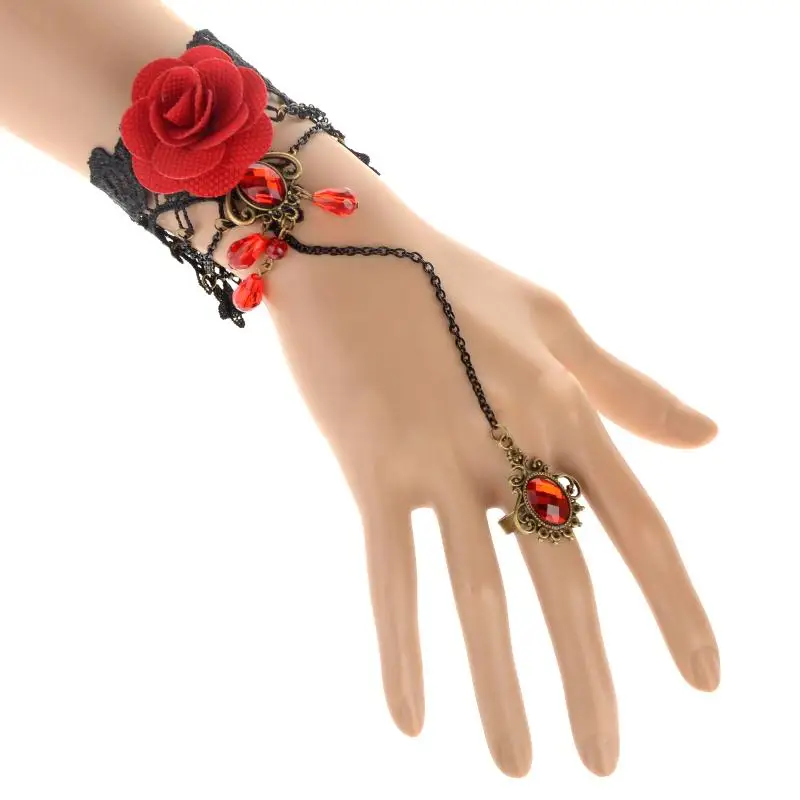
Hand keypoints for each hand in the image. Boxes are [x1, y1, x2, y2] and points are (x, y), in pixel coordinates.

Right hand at [179, 132, 719, 777]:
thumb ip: (626, 388)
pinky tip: (411, 720)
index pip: (638, 522)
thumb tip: (710, 439)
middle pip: (568, 576)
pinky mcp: (371, 465)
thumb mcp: (553, 322)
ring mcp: (440, 454)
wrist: (347, 237)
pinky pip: (390, 573)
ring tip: (520, 765)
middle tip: (604, 762)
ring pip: (482, 592)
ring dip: (503, 687)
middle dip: (593, 677)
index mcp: (564, 404)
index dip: (678, 606)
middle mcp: (512, 437)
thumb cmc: (449, 278)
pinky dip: (402, 647)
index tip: (706, 683)